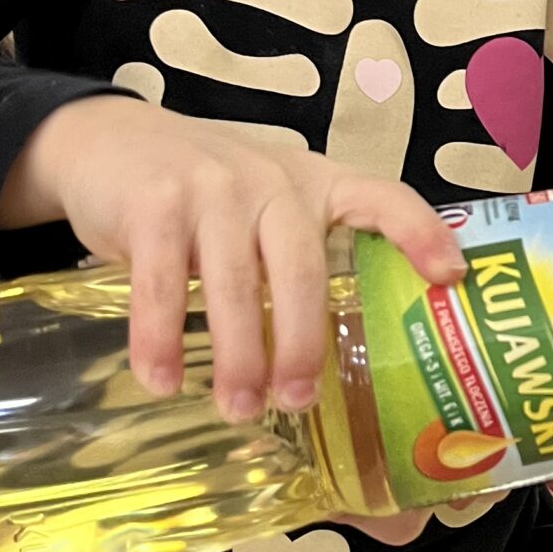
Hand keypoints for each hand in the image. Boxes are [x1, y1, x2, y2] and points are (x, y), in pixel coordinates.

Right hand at [0, 96, 462, 420]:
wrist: (104, 142)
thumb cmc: (202, 191)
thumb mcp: (265, 202)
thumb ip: (297, 252)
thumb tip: (328, 359)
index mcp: (313, 183)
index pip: (381, 196)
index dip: (420, 232)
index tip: (449, 277)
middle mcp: (272, 180)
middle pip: (301, 270)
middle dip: (302, 343)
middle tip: (298, 401)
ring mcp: (211, 188)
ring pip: (234, 284)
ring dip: (237, 355)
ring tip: (238, 409)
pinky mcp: (153, 202)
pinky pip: (162, 284)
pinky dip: (161, 338)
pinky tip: (162, 380)